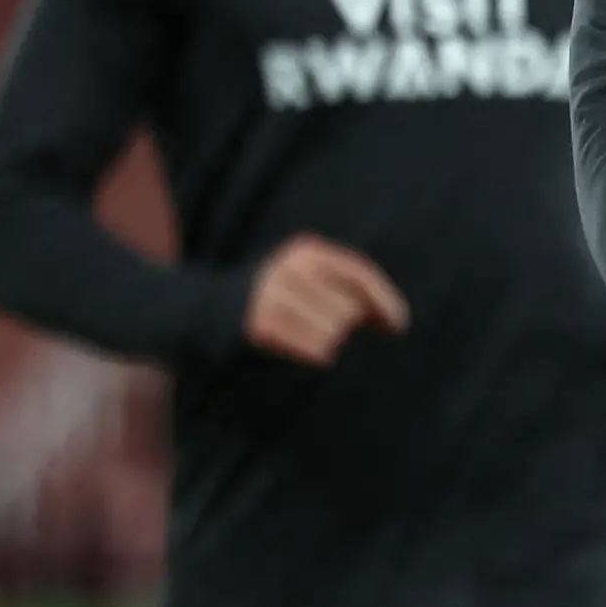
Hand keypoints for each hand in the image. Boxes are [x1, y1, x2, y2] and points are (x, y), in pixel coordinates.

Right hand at [243, 234, 409, 364]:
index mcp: (306, 252)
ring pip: (335, 331)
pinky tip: (310, 352)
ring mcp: (272, 296)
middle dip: (348, 324)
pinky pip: (315, 349)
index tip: (400, 326)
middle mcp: (290, 269)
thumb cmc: (275, 298)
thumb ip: (348, 291)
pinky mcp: (261, 326)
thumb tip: (394, 320)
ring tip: (310, 337)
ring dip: (331, 342)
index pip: (359, 273)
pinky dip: (319, 354)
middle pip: (350, 309)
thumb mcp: (309, 280)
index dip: (384, 300)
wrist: (205, 309)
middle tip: (331, 329)